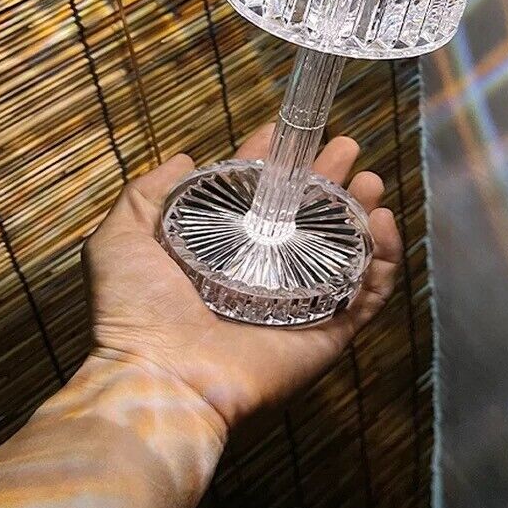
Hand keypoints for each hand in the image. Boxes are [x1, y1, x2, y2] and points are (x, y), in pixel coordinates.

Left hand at [77, 123, 402, 433]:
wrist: (159, 378)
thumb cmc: (133, 309)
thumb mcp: (122, 236)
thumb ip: (148, 193)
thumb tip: (186, 158)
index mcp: (222, 249)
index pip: (255, 194)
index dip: (271, 160)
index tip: (284, 130)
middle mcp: (262, 271)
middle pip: (307, 215)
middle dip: (328, 177)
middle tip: (345, 146)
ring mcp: (298, 301)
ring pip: (344, 249)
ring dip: (361, 210)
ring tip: (370, 179)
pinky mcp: (326, 331)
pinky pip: (367, 294)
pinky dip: (384, 260)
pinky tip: (382, 222)